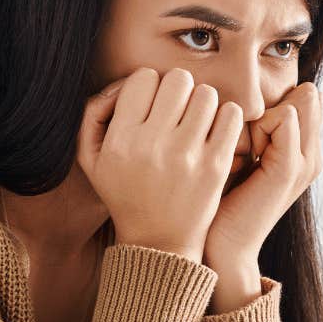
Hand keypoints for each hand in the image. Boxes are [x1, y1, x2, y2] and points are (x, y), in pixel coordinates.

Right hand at [77, 67, 242, 261]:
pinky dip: (226, 117)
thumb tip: (121, 85)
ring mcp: (186, 156)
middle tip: (178, 110)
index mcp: (121, 140)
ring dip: (203, 103)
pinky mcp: (215, 166)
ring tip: (197, 122)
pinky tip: (215, 131)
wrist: (157, 243)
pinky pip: (230, 115)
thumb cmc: (125, 195)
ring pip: (206, 93)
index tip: (154, 105)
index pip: (143, 78)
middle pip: (177, 79)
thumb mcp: (91, 160)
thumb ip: (93, 114)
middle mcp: (152, 145)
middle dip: (179, 89)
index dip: (151, 85)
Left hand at [204, 82, 322, 272]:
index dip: (270, 103)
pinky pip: (284, 116)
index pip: (301, 96)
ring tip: (241, 152)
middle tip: (242, 141)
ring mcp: (305, 163)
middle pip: (303, 96)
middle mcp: (311, 155)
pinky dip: (257, 125)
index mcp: (303, 151)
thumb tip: (240, 92)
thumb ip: (250, 126)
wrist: (221, 246)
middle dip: (268, 106)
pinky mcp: (290, 169)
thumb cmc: (218, 198)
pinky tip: (240, 154)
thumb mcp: (238, 154)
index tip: (244, 133)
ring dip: (260, 116)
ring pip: (293, 103)